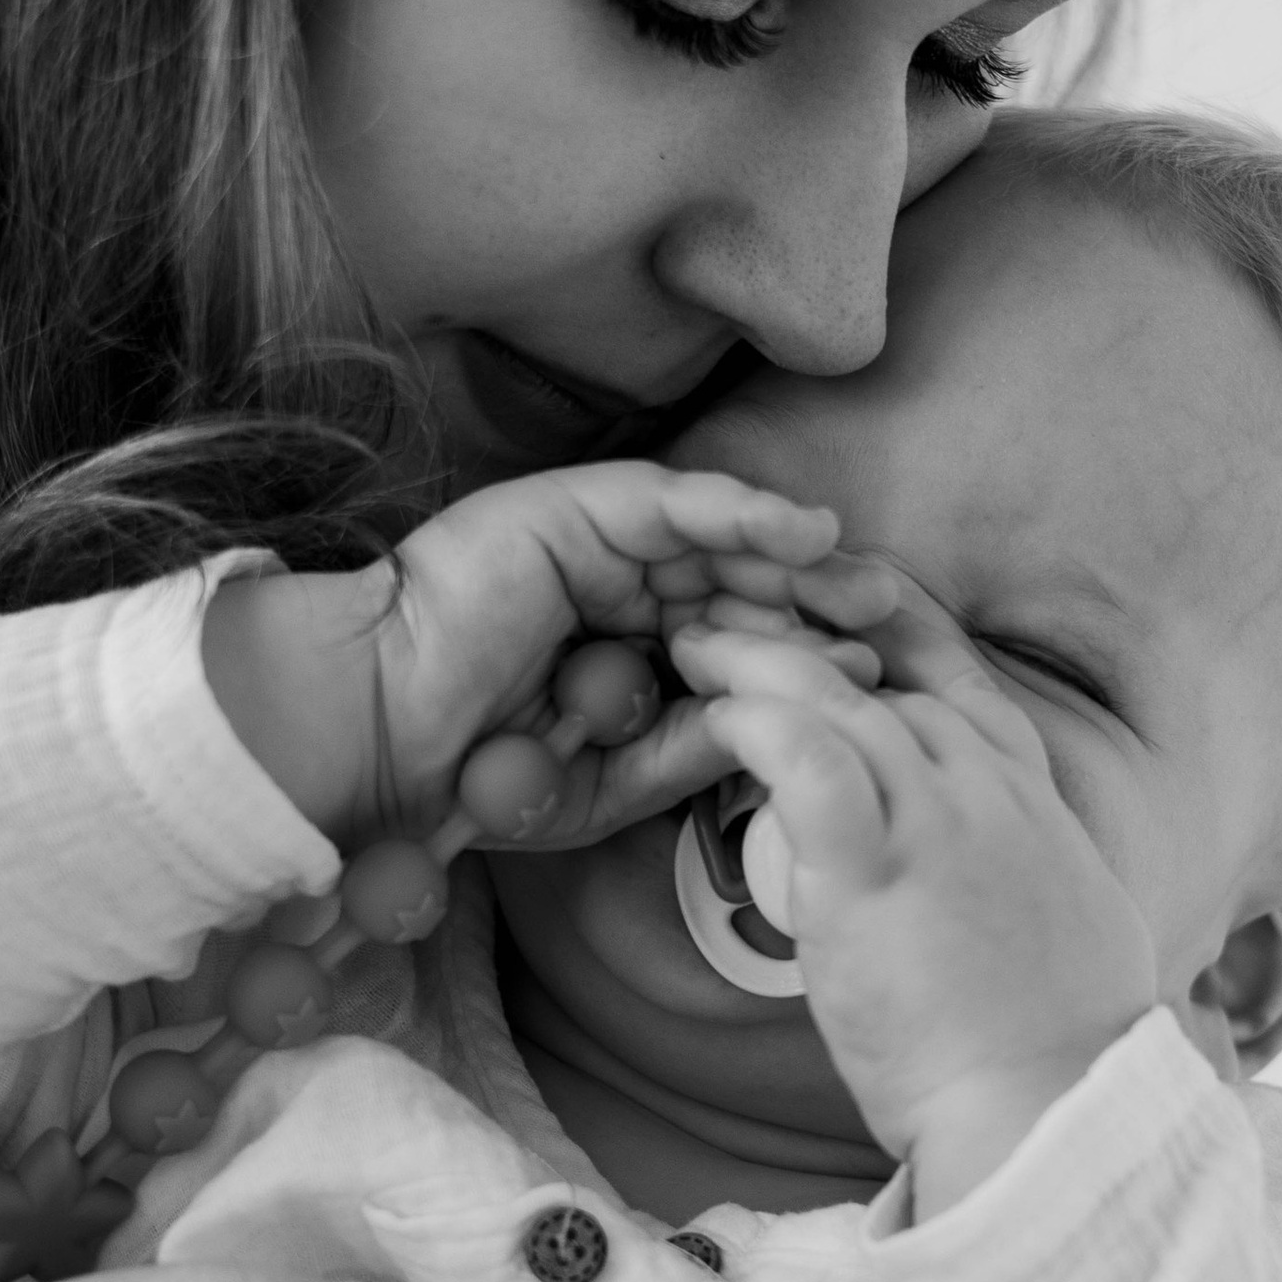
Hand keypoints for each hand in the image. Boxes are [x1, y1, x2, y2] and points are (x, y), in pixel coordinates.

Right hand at [204, 466, 894, 846]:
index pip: (730, 634)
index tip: (882, 679)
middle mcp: (611, 582)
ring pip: (715, 539)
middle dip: (819, 598)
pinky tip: (807, 531)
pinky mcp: (571, 506)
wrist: (383, 750)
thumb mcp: (617, 780)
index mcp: (620, 643)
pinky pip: (673, 501)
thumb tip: (797, 716)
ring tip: (869, 582)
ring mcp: (590, 537)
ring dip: (797, 556)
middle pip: (736, 578)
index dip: (805, 652)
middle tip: (898, 620)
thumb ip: (698, 744)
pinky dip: (743, 510)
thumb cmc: (484, 775)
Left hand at [671, 613, 1157, 1211]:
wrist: (1051, 1111)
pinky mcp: (876, 875)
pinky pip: (809, 764)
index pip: (961, 688)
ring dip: (762, 663)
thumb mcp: (1073, 934)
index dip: (897, 644)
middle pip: (886, 684)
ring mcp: (936, 825)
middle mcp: (988, 793)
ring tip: (697, 644)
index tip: (843, 624)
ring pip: (841, 702)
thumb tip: (1000, 896)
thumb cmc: (1055, 1055)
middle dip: (805, 647)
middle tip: (734, 629)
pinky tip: (717, 714)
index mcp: (1032, 806)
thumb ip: (1024, 886)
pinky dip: (758, 725)